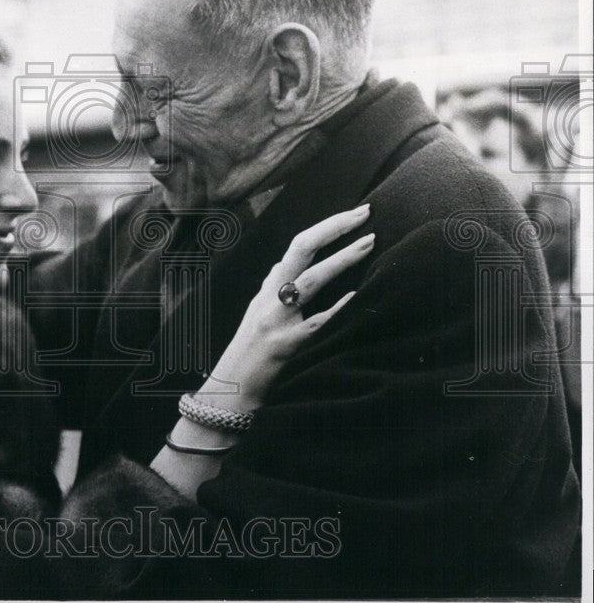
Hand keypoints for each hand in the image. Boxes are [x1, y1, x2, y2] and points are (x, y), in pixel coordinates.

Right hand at [205, 203, 372, 410]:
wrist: (232, 389)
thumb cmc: (251, 352)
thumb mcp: (259, 312)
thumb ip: (275, 288)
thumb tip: (291, 263)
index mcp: (268, 288)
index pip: (298, 244)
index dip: (328, 225)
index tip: (356, 214)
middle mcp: (269, 297)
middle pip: (301, 249)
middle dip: (335, 227)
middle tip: (366, 213)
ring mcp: (277, 320)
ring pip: (310, 280)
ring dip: (341, 259)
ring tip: (370, 243)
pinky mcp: (286, 345)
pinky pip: (316, 323)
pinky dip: (337, 308)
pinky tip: (356, 297)